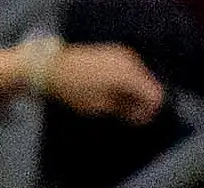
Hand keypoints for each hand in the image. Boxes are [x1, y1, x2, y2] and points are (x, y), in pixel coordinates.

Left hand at [45, 42, 165, 122]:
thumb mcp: (100, 106)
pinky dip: (126, 82)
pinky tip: (112, 89)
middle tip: (125, 113)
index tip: (133, 120)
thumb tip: (136, 110)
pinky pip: (130, 70)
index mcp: (128, 75)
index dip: (148, 112)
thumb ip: (125, 109)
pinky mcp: (112, 51)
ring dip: (133, 91)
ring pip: (141, 78)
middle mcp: (129, 61)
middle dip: (141, 102)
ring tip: (116, 102)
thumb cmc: (74, 89)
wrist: (48, 65)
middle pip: (150, 86)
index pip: (155, 97)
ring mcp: (121, 54)